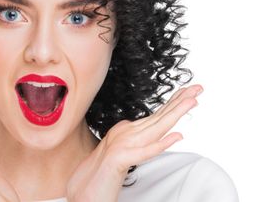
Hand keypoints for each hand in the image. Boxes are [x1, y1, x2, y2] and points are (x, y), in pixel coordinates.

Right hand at [66, 84, 202, 201]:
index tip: (190, 94)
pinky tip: (176, 137)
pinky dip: (160, 144)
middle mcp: (124, 136)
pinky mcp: (118, 162)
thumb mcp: (122, 158)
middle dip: (179, 101)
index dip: (174, 104)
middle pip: (158, 116)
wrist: (80, 195)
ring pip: (154, 128)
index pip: (156, 117)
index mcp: (126, 134)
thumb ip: (137, 146)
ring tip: (192, 101)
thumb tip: (156, 137)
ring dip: (174, 114)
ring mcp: (121, 147)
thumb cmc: (99, 179)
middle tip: (198, 88)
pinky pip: (143, 152)